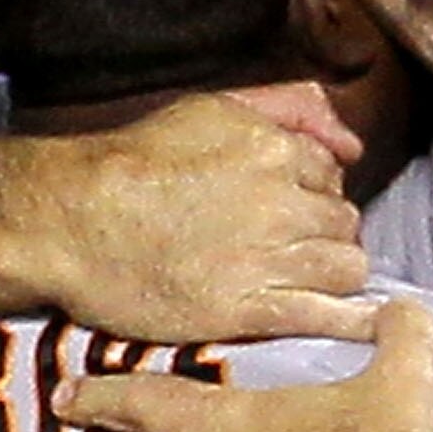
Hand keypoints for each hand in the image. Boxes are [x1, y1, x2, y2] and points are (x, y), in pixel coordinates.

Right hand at [33, 89, 372, 344]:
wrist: (74, 221)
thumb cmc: (134, 163)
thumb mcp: (211, 107)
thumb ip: (289, 106)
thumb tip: (352, 144)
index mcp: (274, 148)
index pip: (332, 174)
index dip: (312, 194)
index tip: (285, 210)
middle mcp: (281, 200)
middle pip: (344, 222)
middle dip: (322, 234)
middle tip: (284, 247)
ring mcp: (268, 258)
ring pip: (347, 268)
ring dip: (331, 274)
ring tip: (296, 280)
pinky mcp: (250, 310)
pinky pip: (328, 317)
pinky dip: (350, 320)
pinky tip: (359, 325)